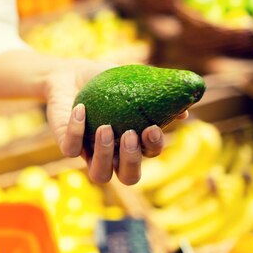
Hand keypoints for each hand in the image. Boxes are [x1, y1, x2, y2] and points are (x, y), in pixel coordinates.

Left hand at [46, 59, 188, 184]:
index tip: (152, 127)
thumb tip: (185, 110)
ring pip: (99, 175)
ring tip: (104, 128)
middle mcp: (113, 153)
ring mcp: (89, 152)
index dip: (153, 147)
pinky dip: (76, 131)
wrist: (69, 75)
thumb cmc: (105, 82)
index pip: (149, 156)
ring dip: (105, 155)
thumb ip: (156, 95)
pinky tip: (81, 109)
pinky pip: (71, 150)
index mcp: (132, 142)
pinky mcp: (67, 144)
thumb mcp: (133, 83)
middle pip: (128, 178)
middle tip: (128, 134)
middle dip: (131, 160)